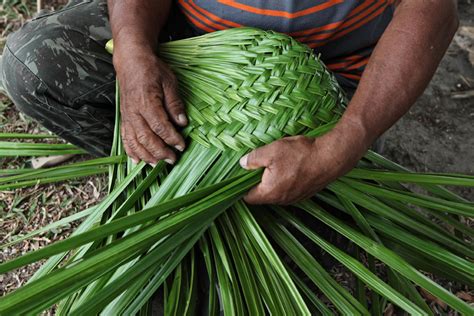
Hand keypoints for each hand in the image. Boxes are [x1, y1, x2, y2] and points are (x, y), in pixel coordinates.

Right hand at [114, 49, 186, 164]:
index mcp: (146, 102)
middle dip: (159, 151)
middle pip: (146, 138)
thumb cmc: (152, 70)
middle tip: (172, 159)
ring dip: (145, 155)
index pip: (160, 126)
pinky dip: (130, 151)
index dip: (171, 138)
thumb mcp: (169, 82)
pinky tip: (137, 161)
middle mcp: (134, 112)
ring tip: (157, 165)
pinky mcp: (124, 118)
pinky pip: (125, 137)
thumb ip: (175, 103)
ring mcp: (127, 116)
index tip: (182, 145)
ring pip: (134, 141)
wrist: (131, 62)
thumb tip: (182, 123)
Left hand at [240, 124, 367, 204]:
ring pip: (276, 191)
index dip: (241, 187)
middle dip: (258, 181)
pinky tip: (290, 165)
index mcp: (270, 193)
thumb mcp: (271, 151)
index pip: (248, 197)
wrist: (331, 157)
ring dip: (273, 179)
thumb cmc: (301, 155)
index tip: (239, 176)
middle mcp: (282, 200)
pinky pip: (289, 188)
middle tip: (258, 164)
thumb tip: (242, 164)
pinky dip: (286, 179)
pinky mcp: (305, 193)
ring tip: (276, 162)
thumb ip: (253, 159)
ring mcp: (295, 198)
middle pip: (262, 194)